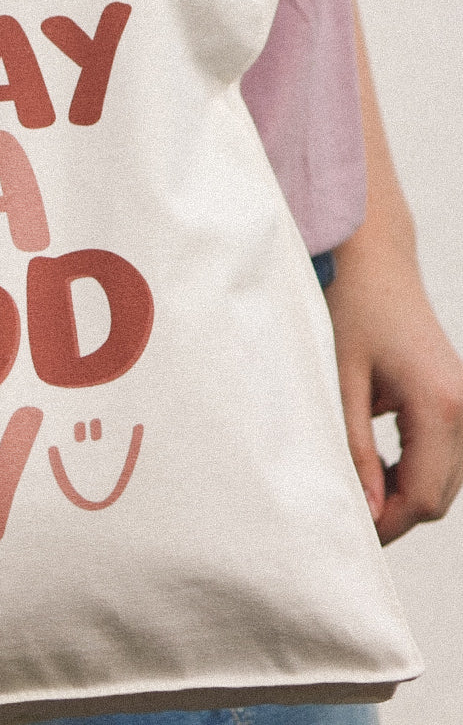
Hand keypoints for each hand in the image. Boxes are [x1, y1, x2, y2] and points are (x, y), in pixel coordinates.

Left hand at [328, 233, 462, 543]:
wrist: (375, 260)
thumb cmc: (352, 307)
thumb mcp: (342, 379)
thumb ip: (354, 446)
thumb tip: (364, 507)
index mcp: (439, 406)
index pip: (421, 496)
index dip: (386, 524)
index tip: (350, 533)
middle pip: (438, 497)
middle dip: (396, 514)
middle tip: (348, 517)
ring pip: (445, 480)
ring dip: (406, 493)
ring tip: (359, 486)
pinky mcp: (456, 397)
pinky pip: (445, 456)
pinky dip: (415, 469)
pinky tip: (377, 464)